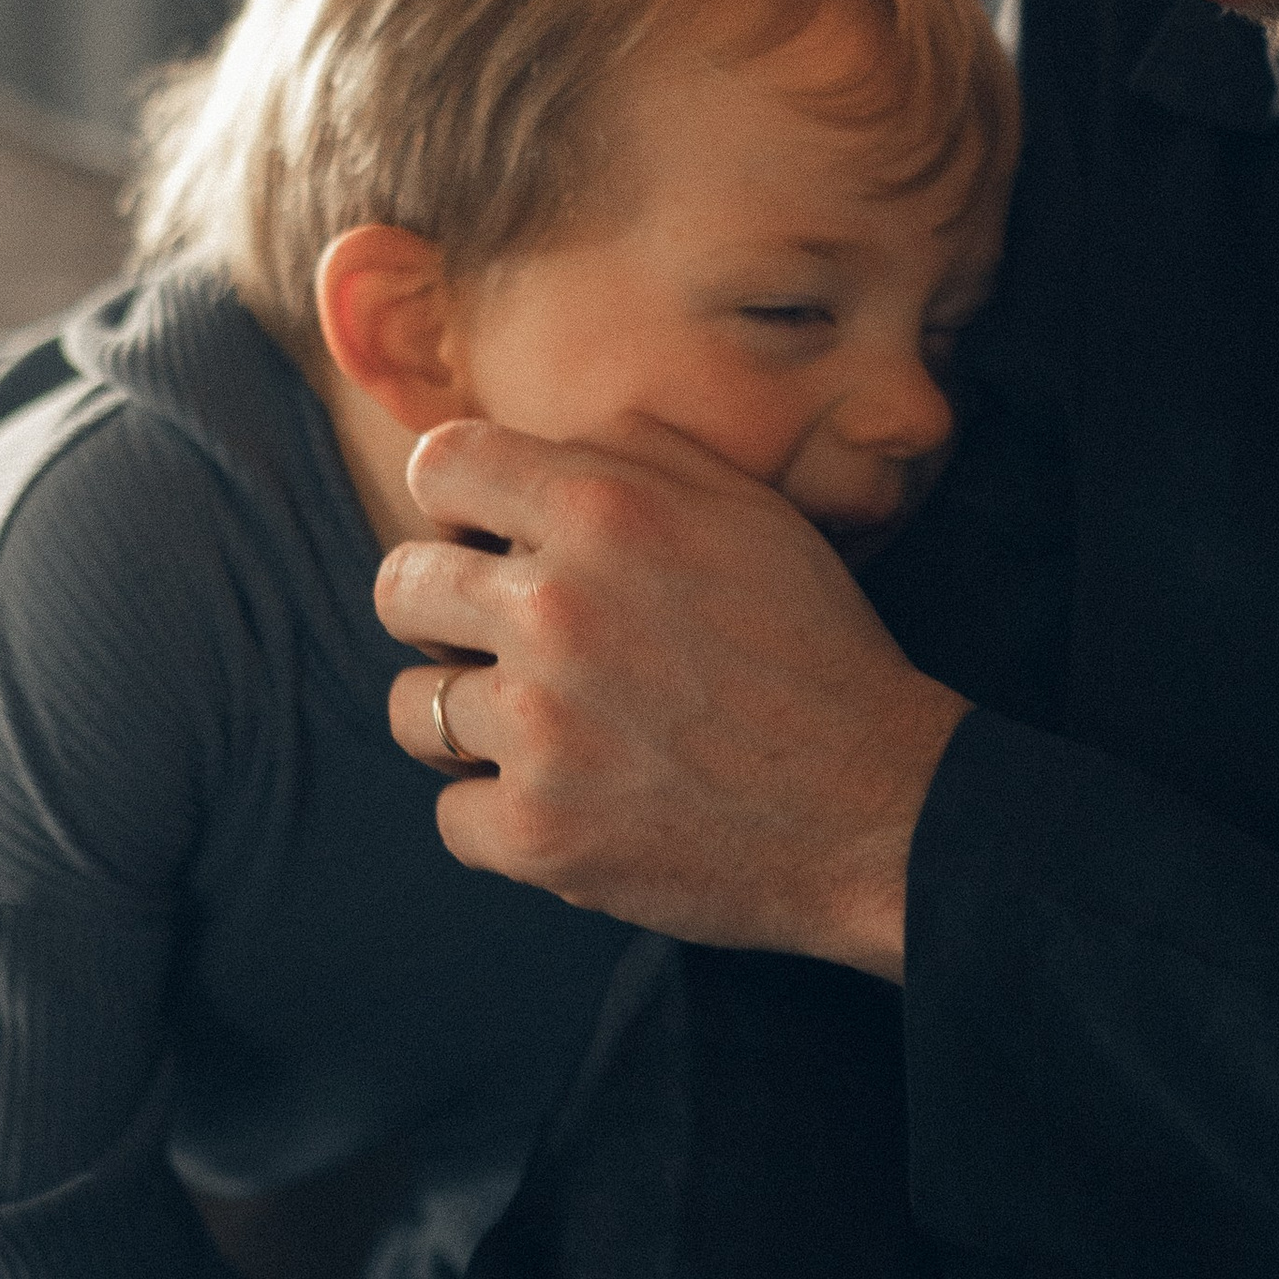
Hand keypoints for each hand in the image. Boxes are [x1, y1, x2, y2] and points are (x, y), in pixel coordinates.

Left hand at [377, 418, 964, 973]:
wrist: (880, 810)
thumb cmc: (816, 651)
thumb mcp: (752, 512)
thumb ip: (638, 457)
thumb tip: (541, 444)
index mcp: (602, 514)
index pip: (440, 465)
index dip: (455, 504)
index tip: (485, 541)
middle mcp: (556, 610)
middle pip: (399, 587)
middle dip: (439, 610)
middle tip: (501, 642)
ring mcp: (540, 728)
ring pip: (411, 706)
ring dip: (464, 717)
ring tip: (536, 728)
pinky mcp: (539, 833)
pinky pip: (450, 813)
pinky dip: (497, 814)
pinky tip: (564, 801)